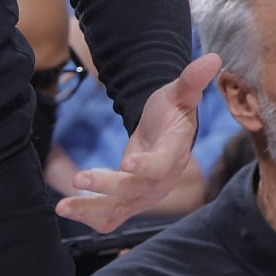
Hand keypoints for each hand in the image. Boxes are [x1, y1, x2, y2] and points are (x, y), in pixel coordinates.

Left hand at [55, 53, 220, 232]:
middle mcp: (159, 181)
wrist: (165, 132)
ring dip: (91, 209)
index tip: (127, 163)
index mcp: (173, 155)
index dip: (146, 166)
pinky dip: (91, 217)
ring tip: (62, 206)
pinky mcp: (130, 201)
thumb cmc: (172, 110)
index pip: (161, 165)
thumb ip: (191, 80)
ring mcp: (144, 195)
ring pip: (119, 209)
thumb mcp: (180, 94)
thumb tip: (213, 57)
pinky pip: (112, 216)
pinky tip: (68, 209)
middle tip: (80, 178)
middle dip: (107, 186)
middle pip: (134, 190)